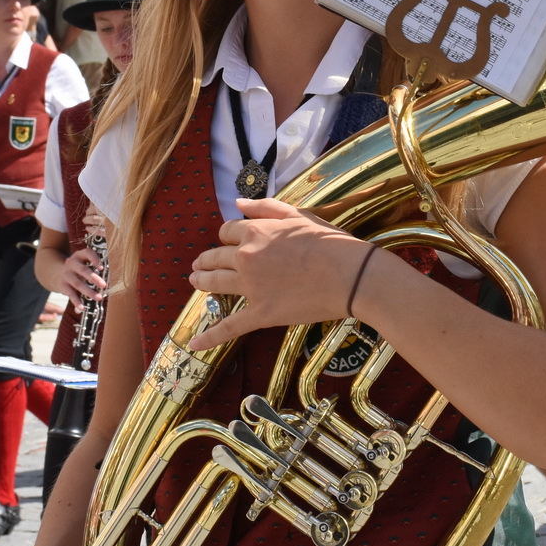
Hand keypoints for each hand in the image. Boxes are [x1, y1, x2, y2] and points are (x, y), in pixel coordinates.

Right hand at [60, 246, 106, 308]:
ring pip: (78, 283)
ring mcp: (66, 274)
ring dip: (89, 291)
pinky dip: (76, 301)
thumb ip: (95, 267)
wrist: (56, 273)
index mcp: (79, 255)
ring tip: (99, 298)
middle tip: (104, 285)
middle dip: (94, 278)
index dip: (94, 259)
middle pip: (83, 270)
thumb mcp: (84, 262)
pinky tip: (82, 307)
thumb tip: (113, 277)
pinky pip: (70, 294)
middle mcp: (71, 263)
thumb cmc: (78, 269)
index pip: (87, 253)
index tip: (102, 267)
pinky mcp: (62, 285)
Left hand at [187, 199, 374, 348]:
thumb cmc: (330, 242)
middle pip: (215, 257)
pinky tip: (194, 344)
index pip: (228, 231)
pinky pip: (230, 326)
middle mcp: (246, 257)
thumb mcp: (298, 214)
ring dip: (201, 282)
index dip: (226, 235)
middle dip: (206, 260)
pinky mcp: (261, 313)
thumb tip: (237, 202)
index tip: (228, 240)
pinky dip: (210, 337)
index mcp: (255, 232)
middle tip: (199, 264)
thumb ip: (265, 207)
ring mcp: (251, 287)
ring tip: (195, 282)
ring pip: (215, 284)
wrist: (351, 275)